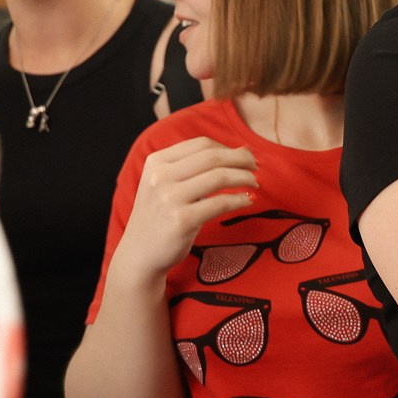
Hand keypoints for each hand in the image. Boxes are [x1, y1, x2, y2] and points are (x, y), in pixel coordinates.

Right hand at [112, 137, 257, 287]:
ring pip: (219, 176)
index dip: (229, 147)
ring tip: (254, 183)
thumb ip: (194, 167)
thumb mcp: (165, 184)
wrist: (140, 254)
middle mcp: (160, 176)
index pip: (201, 144)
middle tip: (257, 167)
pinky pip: (220, 203)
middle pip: (213, 157)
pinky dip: (239, 200)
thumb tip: (242, 150)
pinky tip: (247, 201)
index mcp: (156, 162)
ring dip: (244, 177)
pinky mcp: (182, 220)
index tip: (245, 156)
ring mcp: (170, 198)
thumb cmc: (161, 217)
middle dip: (241, 159)